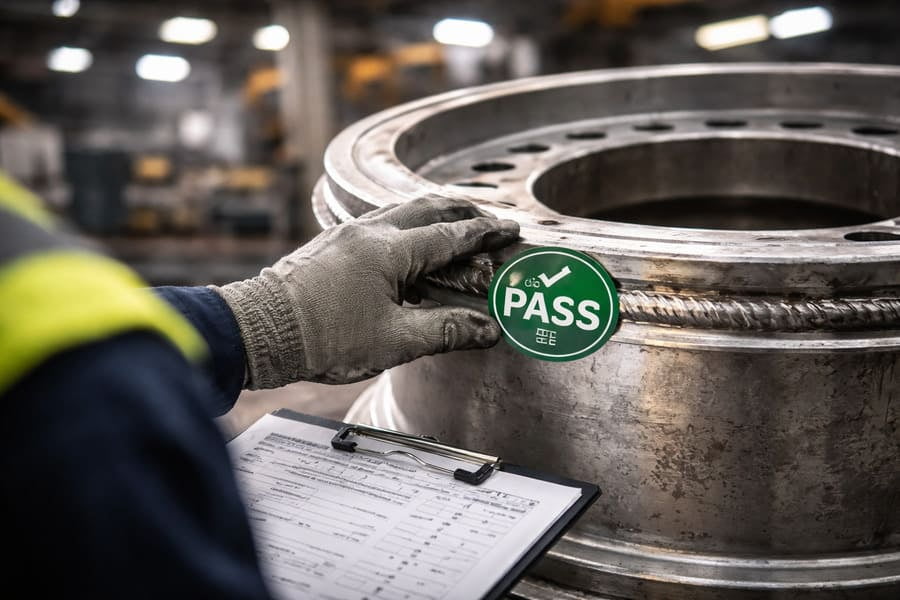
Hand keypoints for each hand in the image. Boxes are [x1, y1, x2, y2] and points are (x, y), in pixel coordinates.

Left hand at [213, 196, 519, 387]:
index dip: (485, 233)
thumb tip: (487, 330)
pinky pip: (377, 224)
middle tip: (488, 220)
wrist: (257, 332)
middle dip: (463, 212)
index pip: (451, 235)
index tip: (510, 229)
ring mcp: (345, 235)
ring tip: (453, 227)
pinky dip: (405, 227)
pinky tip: (406, 245)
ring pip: (399, 212)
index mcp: (389, 250)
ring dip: (432, 216)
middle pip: (426, 208)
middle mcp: (368, 232)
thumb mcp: (394, 340)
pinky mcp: (329, 246)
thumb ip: (446, 331)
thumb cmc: (322, 338)